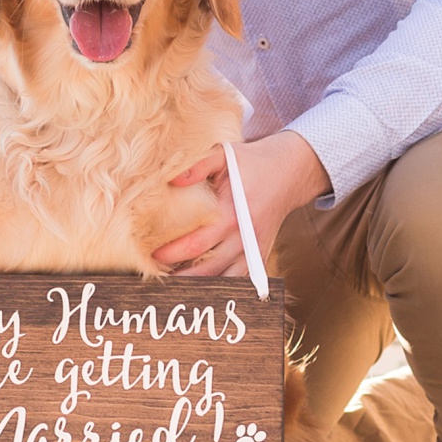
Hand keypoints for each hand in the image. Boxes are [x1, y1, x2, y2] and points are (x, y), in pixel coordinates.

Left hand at [152, 131, 328, 278]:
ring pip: (227, 280)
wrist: (288, 172)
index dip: (172, 254)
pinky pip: (242, 280)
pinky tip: (203, 287)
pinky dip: (223, 286)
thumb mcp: (224, 154)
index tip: (153, 257)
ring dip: (203, 286)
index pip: (197, 244)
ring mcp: (255, 249)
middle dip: (182, 278)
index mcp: (232, 215)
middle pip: (210, 270)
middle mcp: (245, 238)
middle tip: (158, 279)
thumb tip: (171, 181)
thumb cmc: (250, 163)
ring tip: (177, 288)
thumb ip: (198, 165)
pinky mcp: (260, 255)